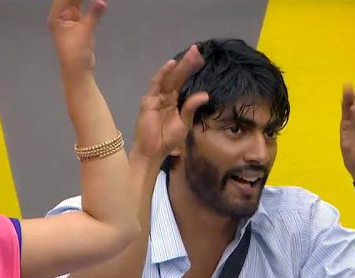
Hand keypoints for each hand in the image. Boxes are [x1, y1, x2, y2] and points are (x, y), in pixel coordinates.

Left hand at [48, 0, 105, 73]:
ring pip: (77, 3)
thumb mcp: (85, 31)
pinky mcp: (79, 26)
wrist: (78, 70)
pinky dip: (90, 7)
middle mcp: (61, 17)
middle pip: (70, 0)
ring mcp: (70, 21)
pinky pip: (84, 11)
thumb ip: (94, 14)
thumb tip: (102, 2)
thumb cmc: (76, 51)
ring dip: (84, 0)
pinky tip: (98, 2)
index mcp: (56, 17)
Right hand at [134, 45, 208, 160]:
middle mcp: (166, 96)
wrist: (153, 151)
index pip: (184, 81)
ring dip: (179, 65)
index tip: (201, 58)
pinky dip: (163, 73)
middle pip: (178, 76)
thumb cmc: (167, 139)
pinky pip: (157, 84)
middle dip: (187, 63)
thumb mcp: (184, 122)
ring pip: (169, 78)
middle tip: (197, 49)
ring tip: (190, 54)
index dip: (191, 69)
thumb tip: (205, 93)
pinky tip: (172, 64)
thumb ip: (191, 107)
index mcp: (174, 100)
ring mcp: (156, 97)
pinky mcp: (149, 100)